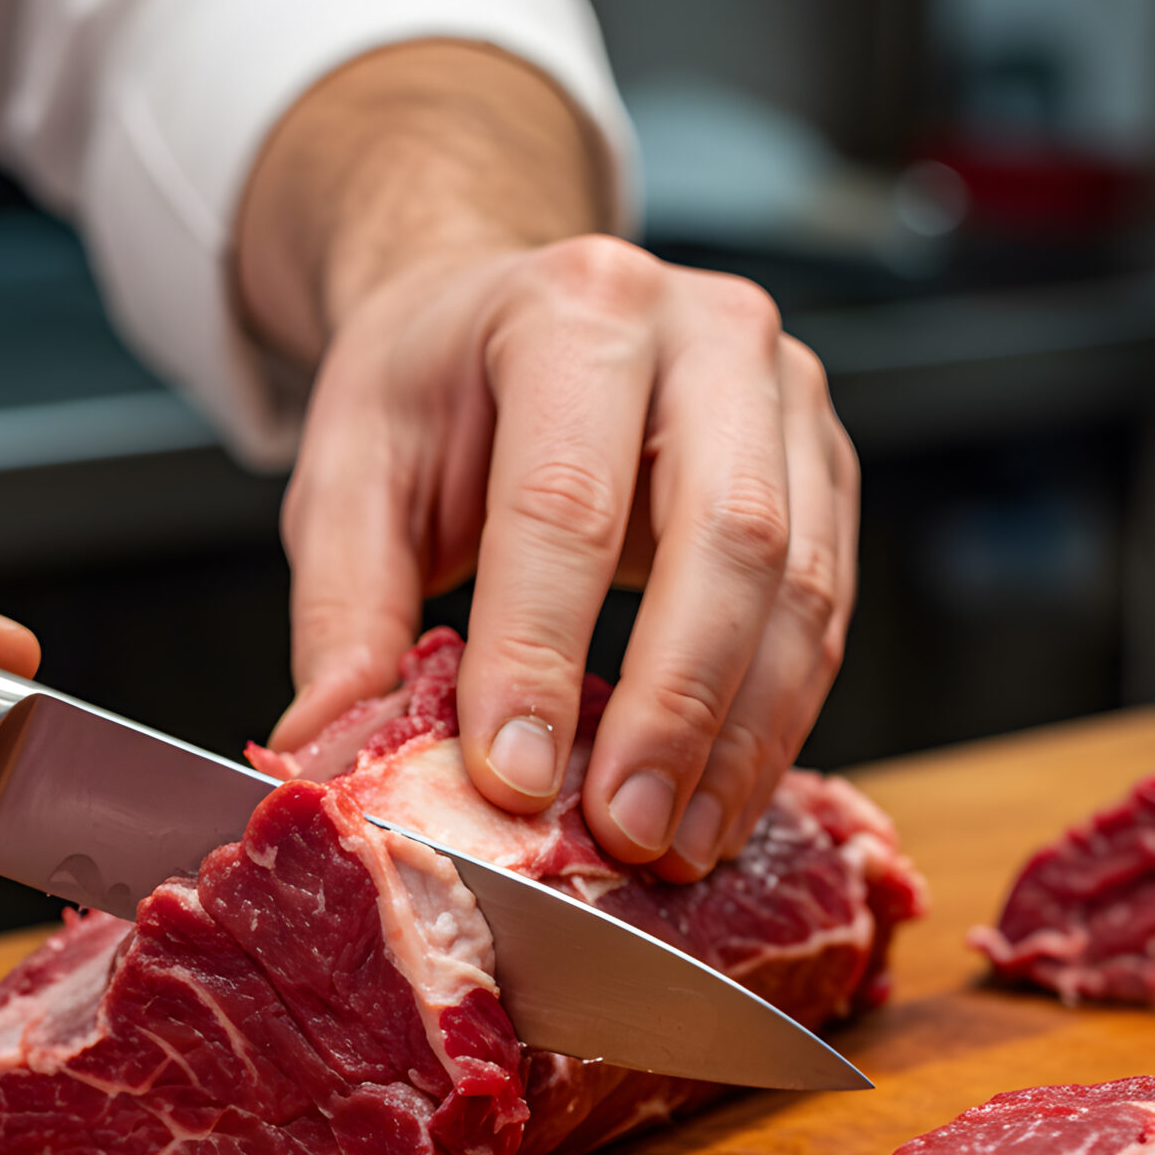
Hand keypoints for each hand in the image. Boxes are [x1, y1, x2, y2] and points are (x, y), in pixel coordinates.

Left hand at [242, 45, 854, 879]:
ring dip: (743, 737)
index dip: (539, 651)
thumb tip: (327, 745)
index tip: (513, 779)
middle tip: (624, 832)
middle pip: (724, 535)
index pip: (563, 501)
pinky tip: (718, 804)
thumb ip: (344, 606)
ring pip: (800, 585)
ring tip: (675, 845)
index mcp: (574, 308)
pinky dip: (776, 723)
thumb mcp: (351, 471)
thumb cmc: (433, 393)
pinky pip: (826, 611)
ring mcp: (787, 397)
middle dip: (675, 706)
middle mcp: (708, 333)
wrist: (507, 313)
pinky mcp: (826, 468)